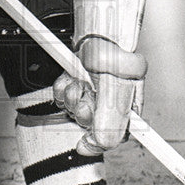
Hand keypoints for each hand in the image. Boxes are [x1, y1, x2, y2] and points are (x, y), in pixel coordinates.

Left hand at [54, 37, 146, 155]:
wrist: (99, 38)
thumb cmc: (116, 61)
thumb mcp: (119, 98)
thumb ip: (110, 127)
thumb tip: (98, 146)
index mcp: (124, 112)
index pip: (110, 139)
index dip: (95, 142)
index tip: (83, 143)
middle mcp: (106, 105)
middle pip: (86, 124)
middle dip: (82, 111)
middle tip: (86, 101)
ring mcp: (89, 94)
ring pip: (71, 109)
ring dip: (72, 96)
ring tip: (81, 83)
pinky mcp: (74, 83)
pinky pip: (61, 96)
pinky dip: (62, 87)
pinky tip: (71, 78)